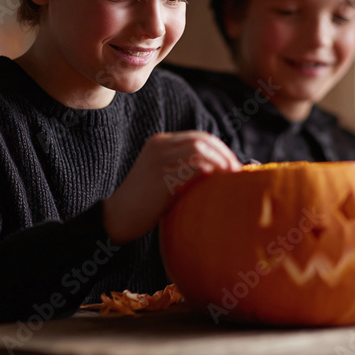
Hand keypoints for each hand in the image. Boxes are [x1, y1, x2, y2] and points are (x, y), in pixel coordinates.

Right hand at [103, 131, 240, 243]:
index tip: (233, 165)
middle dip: (223, 153)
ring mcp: (158, 159)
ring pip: (198, 148)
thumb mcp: (165, 177)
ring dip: (219, 160)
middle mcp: (159, 145)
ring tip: (230, 175)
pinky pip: (190, 165)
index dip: (220, 148)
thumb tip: (218, 171)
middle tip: (236, 170)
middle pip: (201, 140)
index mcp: (160, 143)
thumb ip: (184, 168)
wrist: (118, 217)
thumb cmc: (145, 203)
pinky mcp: (159, 175)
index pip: (198, 137)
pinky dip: (206, 168)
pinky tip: (214, 177)